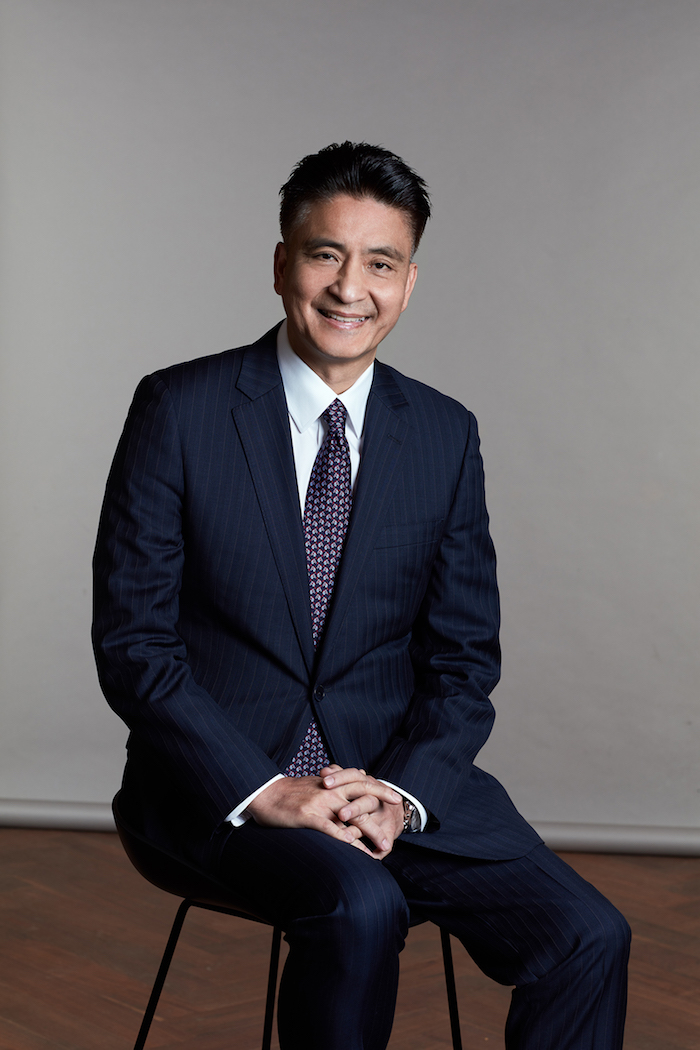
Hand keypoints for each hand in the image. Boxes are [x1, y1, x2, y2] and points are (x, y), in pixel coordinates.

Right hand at [246, 769, 402, 856]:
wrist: (264, 794)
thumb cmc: (288, 792)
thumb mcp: (313, 785)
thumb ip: (331, 785)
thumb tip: (345, 786)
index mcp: (331, 782)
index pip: (361, 781)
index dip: (380, 787)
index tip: (395, 796)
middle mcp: (330, 790)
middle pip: (364, 794)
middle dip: (384, 806)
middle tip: (399, 817)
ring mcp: (321, 804)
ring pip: (354, 816)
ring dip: (372, 831)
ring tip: (385, 845)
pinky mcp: (310, 817)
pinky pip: (334, 831)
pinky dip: (350, 842)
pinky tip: (360, 852)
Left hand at [320, 766, 404, 859]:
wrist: (396, 806)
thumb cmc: (366, 794)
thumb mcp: (356, 783)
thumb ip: (340, 776)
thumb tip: (325, 770)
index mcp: (367, 784)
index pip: (354, 777)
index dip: (340, 779)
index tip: (324, 782)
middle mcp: (377, 800)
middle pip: (367, 801)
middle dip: (354, 808)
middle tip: (340, 814)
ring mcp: (384, 817)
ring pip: (373, 824)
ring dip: (362, 831)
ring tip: (348, 838)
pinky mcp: (391, 832)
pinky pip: (386, 843)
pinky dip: (379, 851)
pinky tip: (371, 856)